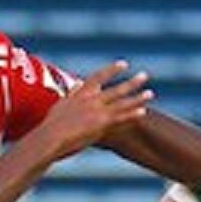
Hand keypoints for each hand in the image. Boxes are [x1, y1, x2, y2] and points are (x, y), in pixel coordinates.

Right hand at [38, 61, 152, 159]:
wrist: (49, 137)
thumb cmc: (50, 126)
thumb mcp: (60, 105)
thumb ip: (71, 94)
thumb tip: (77, 84)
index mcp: (80, 94)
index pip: (98, 77)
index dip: (112, 70)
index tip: (124, 64)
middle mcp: (91, 100)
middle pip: (115, 88)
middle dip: (131, 82)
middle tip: (145, 75)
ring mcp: (97, 111)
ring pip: (121, 102)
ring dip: (137, 97)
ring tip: (151, 93)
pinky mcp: (100, 124)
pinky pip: (120, 118)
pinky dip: (132, 114)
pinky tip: (144, 111)